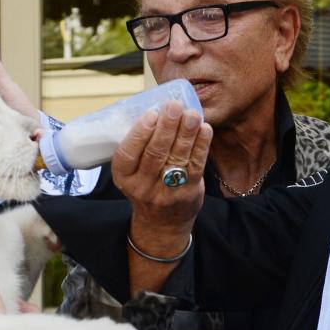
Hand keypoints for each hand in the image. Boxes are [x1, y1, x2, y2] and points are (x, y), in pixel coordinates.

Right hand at [111, 101, 212, 259]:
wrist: (162, 223)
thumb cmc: (146, 185)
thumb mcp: (133, 172)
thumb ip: (141, 146)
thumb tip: (158, 107)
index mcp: (124, 177)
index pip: (128, 154)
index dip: (140, 133)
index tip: (151, 113)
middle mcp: (142, 186)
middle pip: (155, 153)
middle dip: (166, 127)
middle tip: (174, 106)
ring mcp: (166, 191)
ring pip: (176, 157)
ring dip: (186, 133)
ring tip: (192, 113)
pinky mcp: (188, 192)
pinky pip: (195, 166)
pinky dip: (201, 145)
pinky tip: (205, 129)